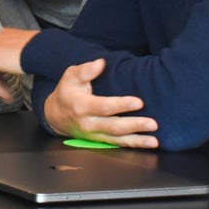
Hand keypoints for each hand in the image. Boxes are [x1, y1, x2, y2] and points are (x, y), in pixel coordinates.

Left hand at [0, 28, 38, 102]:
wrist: (43, 50)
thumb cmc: (44, 51)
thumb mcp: (31, 51)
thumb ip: (22, 56)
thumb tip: (23, 67)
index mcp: (6, 35)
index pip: (0, 54)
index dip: (4, 70)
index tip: (11, 82)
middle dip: (1, 80)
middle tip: (9, 92)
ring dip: (0, 87)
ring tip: (9, 97)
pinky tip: (7, 96)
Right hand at [44, 58, 158, 147]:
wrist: (55, 115)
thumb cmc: (67, 92)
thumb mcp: (70, 77)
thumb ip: (86, 70)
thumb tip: (100, 63)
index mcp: (81, 106)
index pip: (104, 106)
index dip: (121, 105)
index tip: (139, 102)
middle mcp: (88, 123)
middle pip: (113, 126)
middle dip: (134, 125)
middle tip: (152, 123)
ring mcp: (94, 135)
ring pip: (117, 139)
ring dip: (137, 140)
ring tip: (154, 140)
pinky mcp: (99, 141)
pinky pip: (117, 145)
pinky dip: (133, 146)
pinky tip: (148, 144)